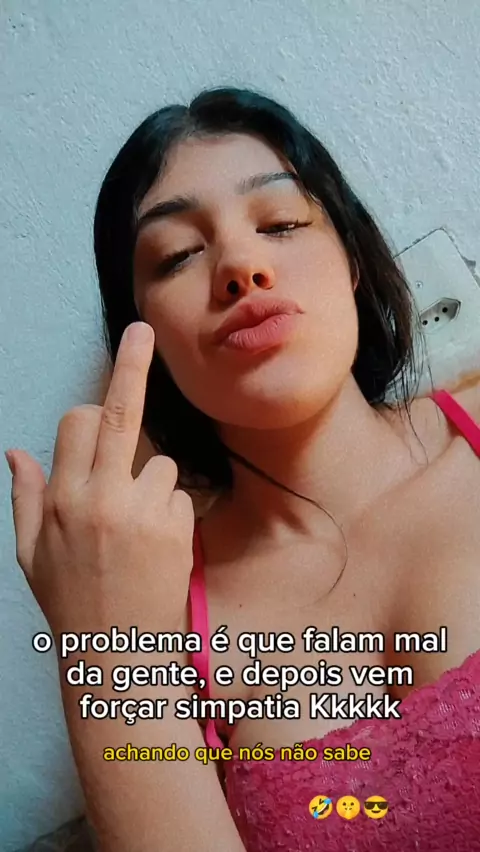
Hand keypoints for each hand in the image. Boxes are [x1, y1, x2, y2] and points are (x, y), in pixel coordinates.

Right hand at [7, 322, 194, 639]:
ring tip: (137, 525)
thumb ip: (25, 497)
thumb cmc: (71, 600)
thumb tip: (15, 450)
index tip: (106, 384)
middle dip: (131, 366)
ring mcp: (142, 511)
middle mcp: (100, 497)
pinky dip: (171, 509)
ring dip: (152, 480)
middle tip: (142, 331)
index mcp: (61, 499)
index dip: (90, 413)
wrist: (117, 651)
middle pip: (118, 414)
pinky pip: (180, 494)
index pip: (78, 424)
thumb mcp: (30, 554)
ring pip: (160, 461)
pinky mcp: (176, 527)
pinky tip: (157, 542)